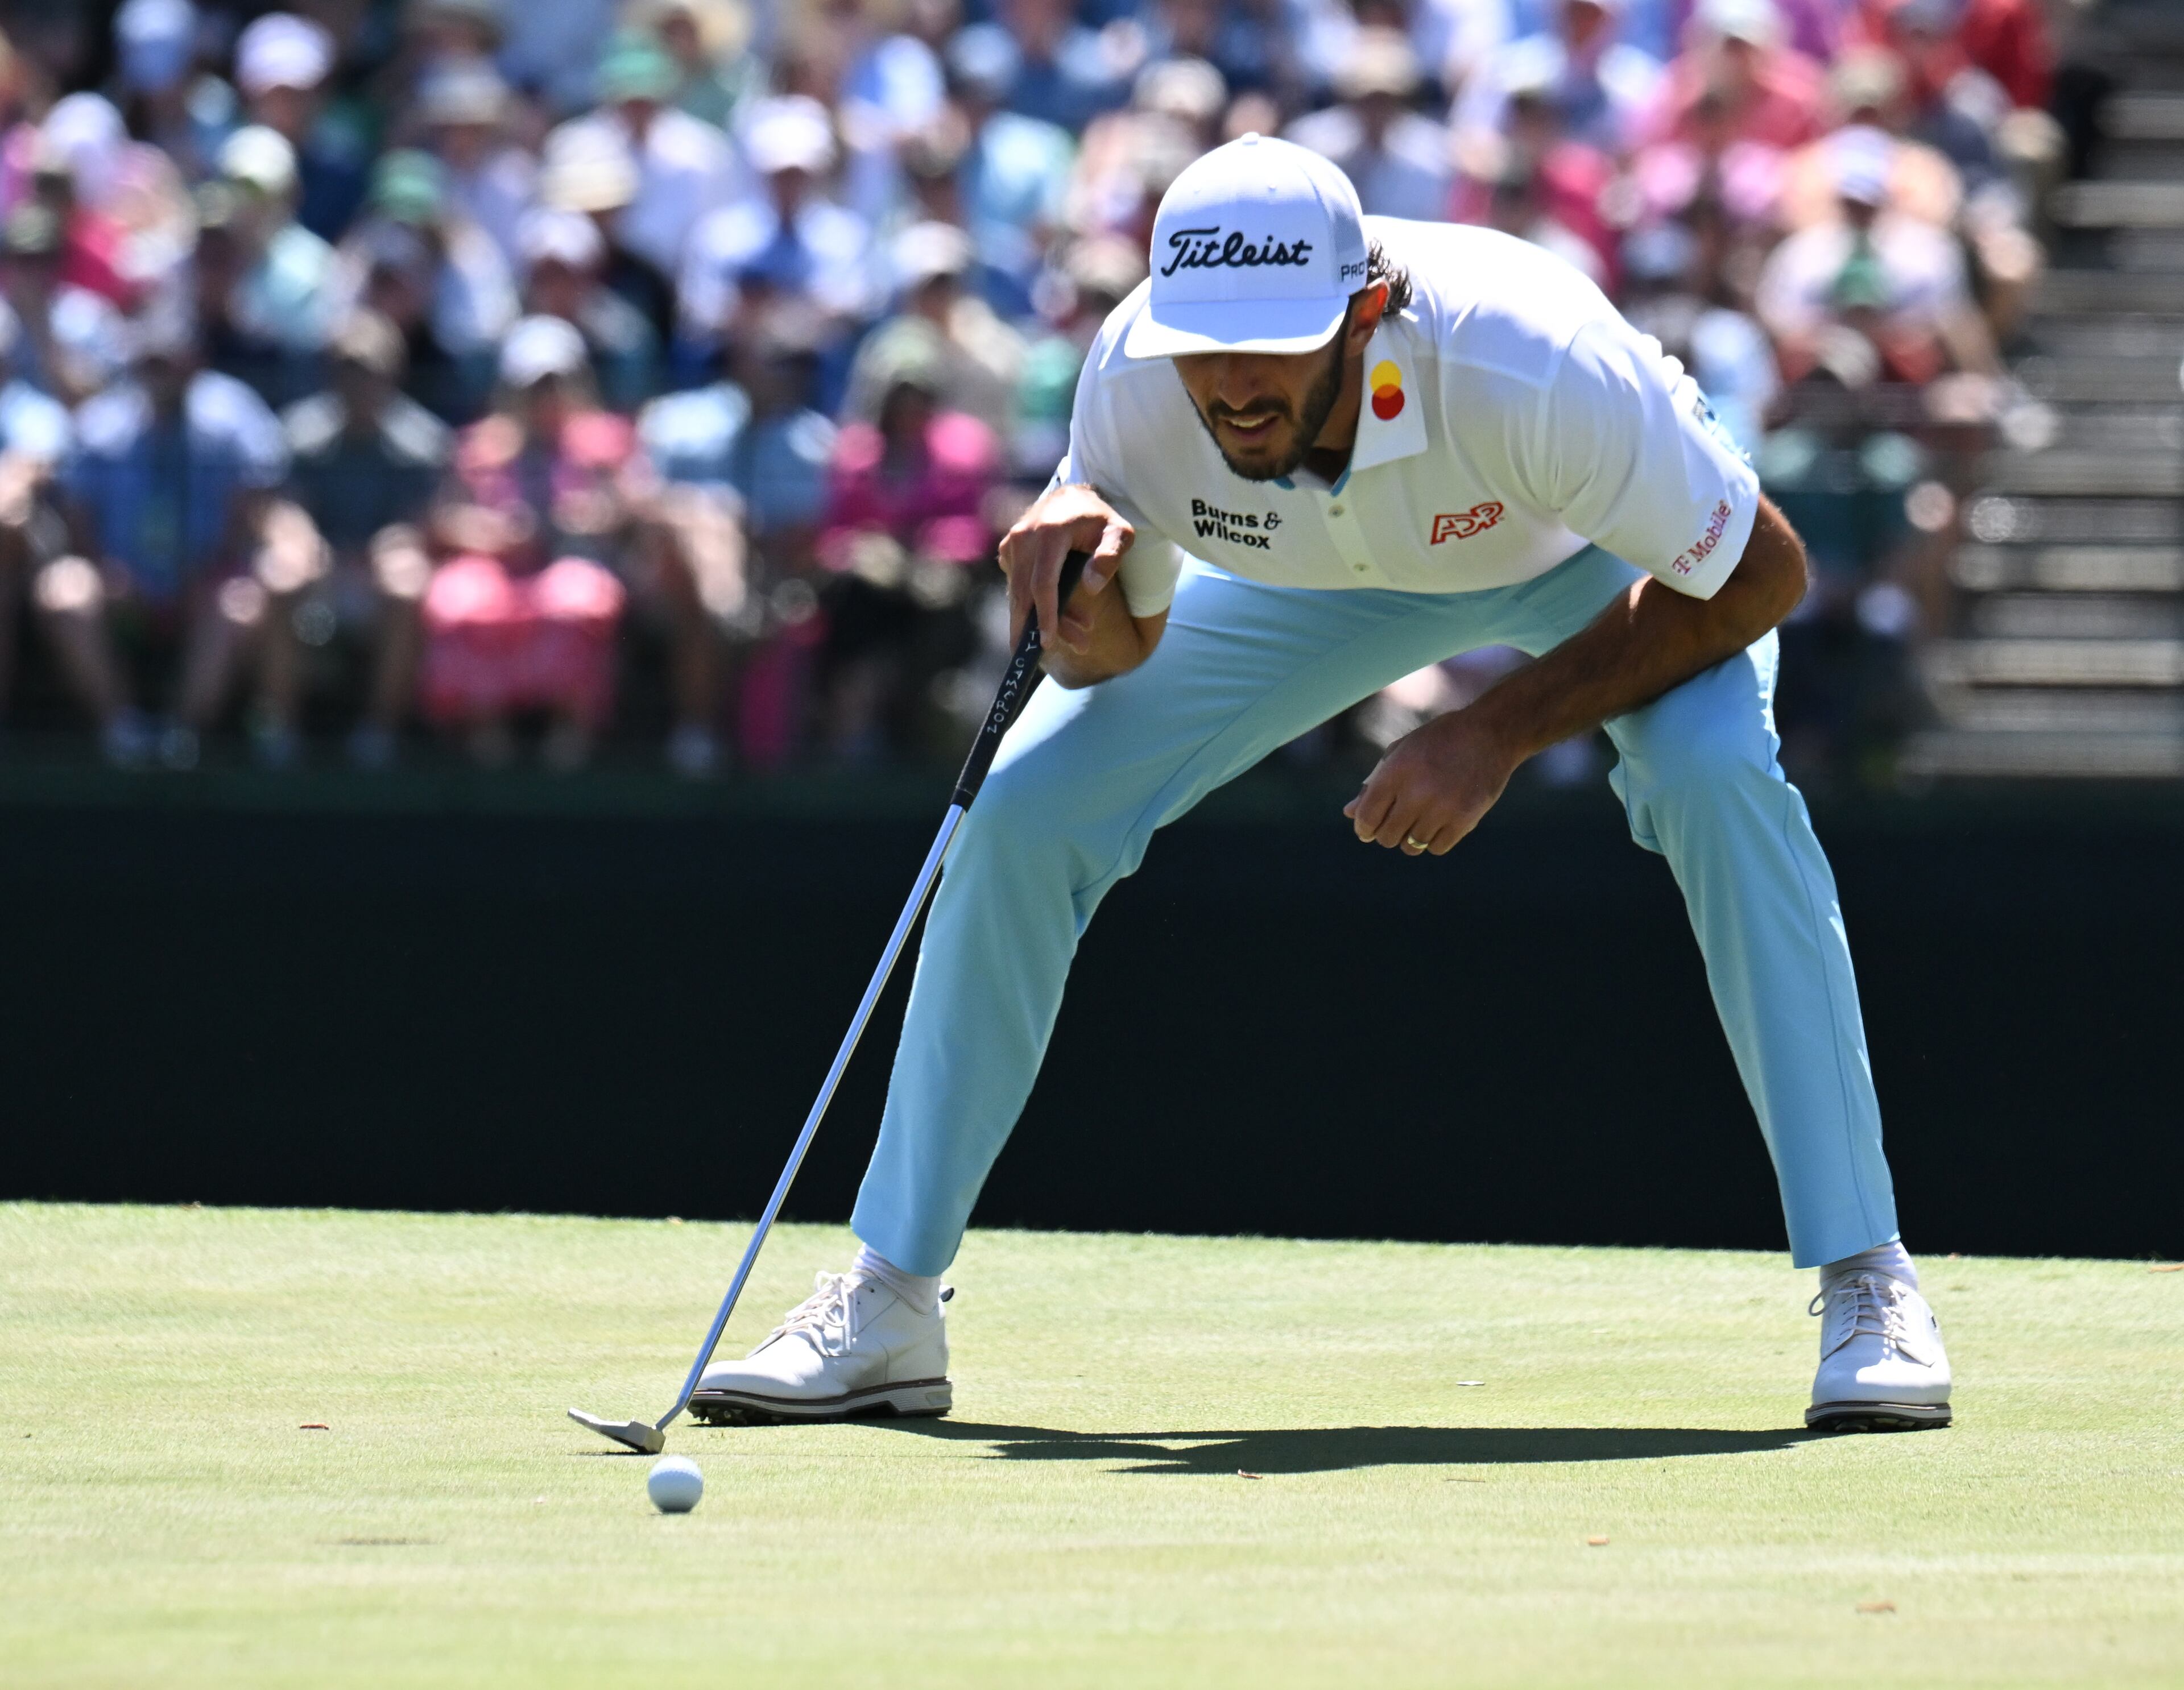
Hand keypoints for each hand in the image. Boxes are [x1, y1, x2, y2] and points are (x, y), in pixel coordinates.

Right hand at [999, 483, 1132, 654]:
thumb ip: (1111, 555)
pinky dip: (1036, 606)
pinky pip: (1018, 586)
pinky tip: (1062, 616)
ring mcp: (1011, 544)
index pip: (1042, 583)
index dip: (1044, 615)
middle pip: (1026, 594)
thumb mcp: (1119, 532)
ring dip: (1041, 620)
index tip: (1047, 642)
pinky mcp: (1007, 551)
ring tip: (1077, 637)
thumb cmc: (1099, 518)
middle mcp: (1023, 537)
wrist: (1071, 498)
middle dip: (1040, 627)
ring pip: (1019, 594)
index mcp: (1049, 532)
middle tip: (1060, 650)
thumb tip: (1092, 588)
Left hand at [1343, 709, 1522, 856]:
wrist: (1491, 734)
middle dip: (1386, 833)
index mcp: (1397, 771)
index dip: (1363, 828)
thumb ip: (1373, 783)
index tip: (1367, 829)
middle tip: (1396, 823)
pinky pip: (1437, 848)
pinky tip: (1438, 824)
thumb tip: (1349, 813)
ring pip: (1411, 845)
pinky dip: (1433, 841)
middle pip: (1387, 836)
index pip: (1367, 816)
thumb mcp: (1401, 751)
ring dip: (1410, 838)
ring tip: (1418, 821)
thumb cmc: (1439, 741)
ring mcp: (1443, 808)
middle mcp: (1418, 792)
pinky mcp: (1466, 819)